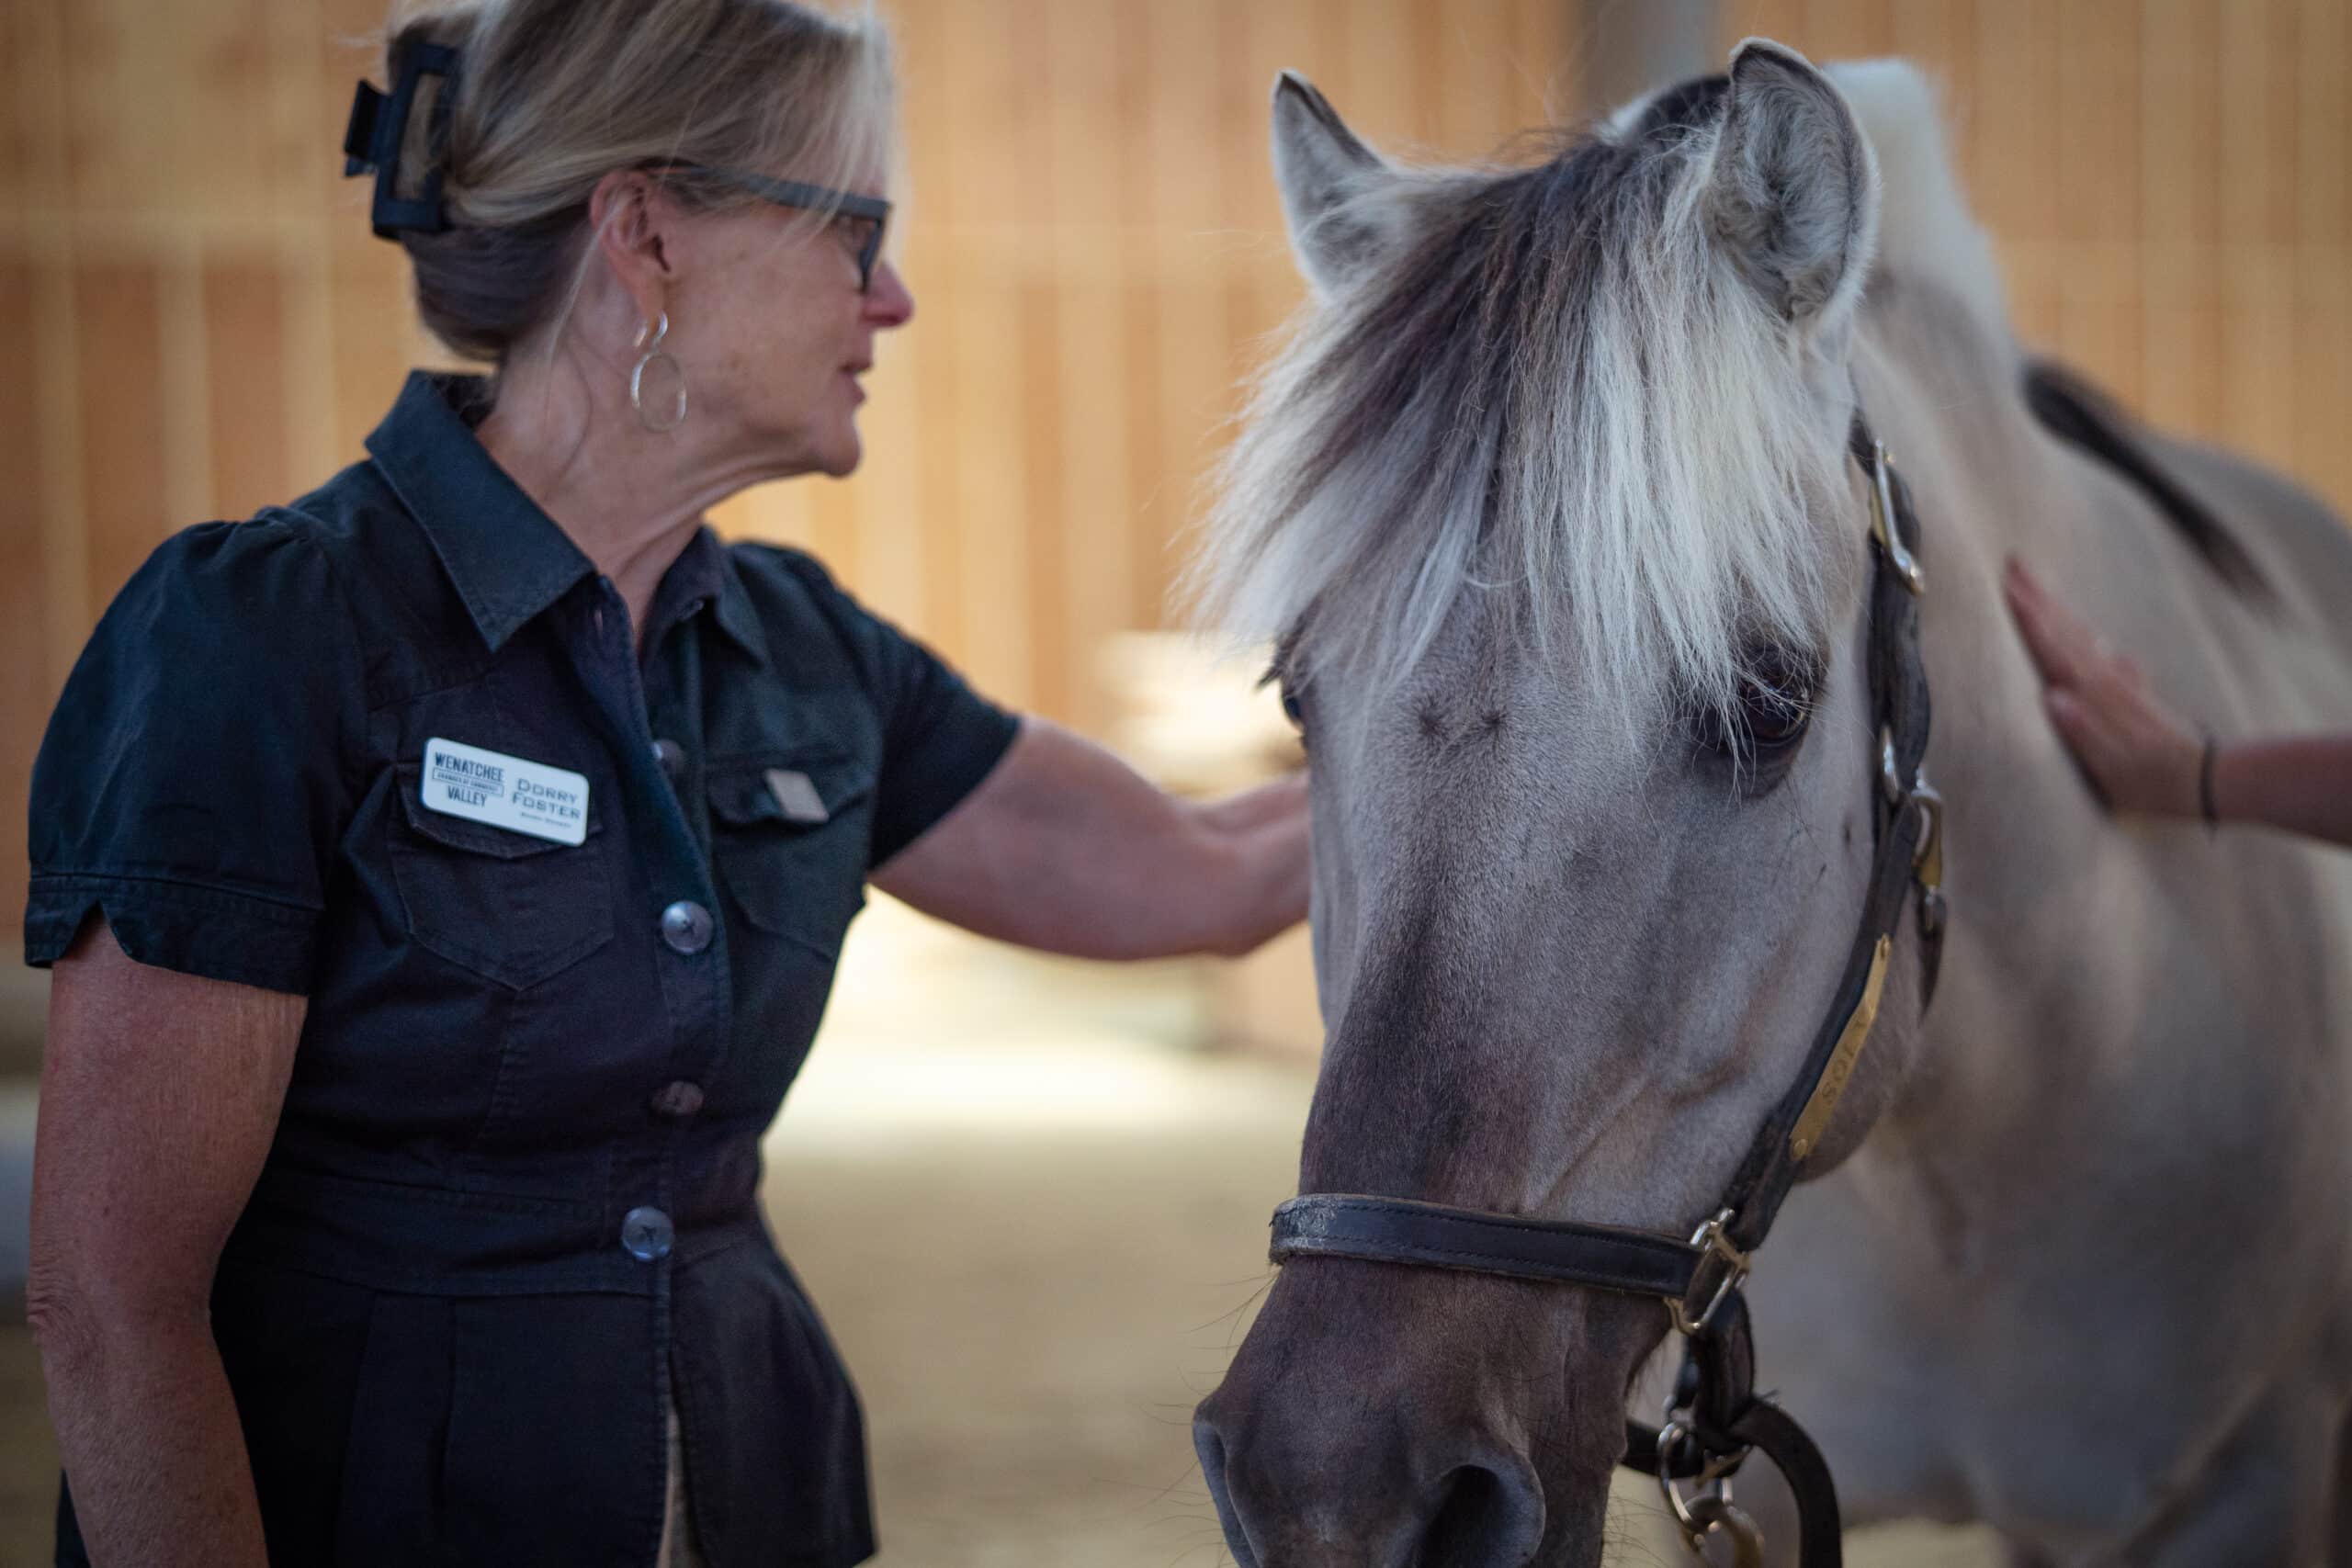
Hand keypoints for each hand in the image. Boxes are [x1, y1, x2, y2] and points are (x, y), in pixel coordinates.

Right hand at [2003, 557, 2204, 818]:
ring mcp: (2122, 685)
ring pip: (2084, 638)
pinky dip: (2091, 641)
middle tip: (2017, 562)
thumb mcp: (2111, 767)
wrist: (2206, 780)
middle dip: (2040, 597)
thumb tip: (2052, 696)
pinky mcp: (2134, 694)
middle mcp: (2106, 683)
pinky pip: (2105, 657)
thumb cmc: (2149, 782)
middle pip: (2066, 631)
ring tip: (2041, 587)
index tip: (2009, 587)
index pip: (2054, 650)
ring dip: (2059, 610)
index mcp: (2094, 697)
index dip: (2030, 619)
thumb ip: (2082, 731)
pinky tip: (2095, 639)